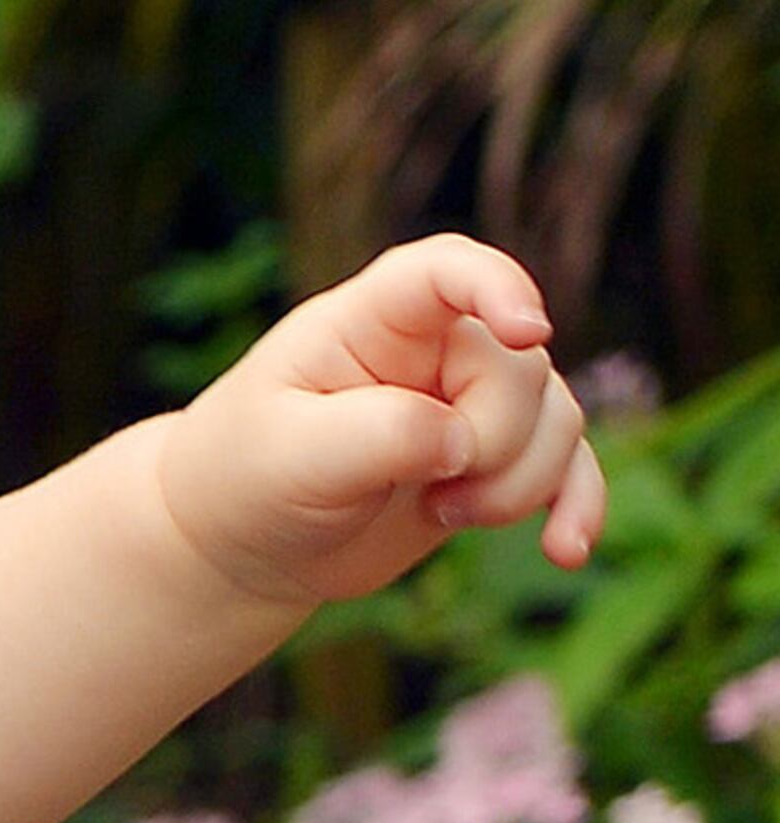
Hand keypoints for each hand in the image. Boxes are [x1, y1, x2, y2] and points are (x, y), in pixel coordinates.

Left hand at [158, 237, 605, 616]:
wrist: (246, 542)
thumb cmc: (249, 478)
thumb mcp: (291, 457)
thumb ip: (378, 435)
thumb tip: (460, 441)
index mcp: (375, 318)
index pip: (446, 271)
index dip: (497, 288)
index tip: (526, 331)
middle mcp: (438, 345)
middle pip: (520, 369)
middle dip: (493, 443)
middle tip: (430, 494)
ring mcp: (473, 401)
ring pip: (556, 419)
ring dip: (521, 485)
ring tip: (444, 515)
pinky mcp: (494, 461)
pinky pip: (568, 467)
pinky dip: (575, 506)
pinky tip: (567, 552)